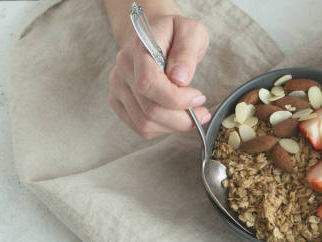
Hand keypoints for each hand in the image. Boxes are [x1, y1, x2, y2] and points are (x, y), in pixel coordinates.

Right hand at [108, 14, 209, 138]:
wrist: (156, 35)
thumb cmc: (176, 34)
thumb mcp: (191, 32)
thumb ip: (187, 51)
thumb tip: (180, 78)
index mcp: (138, 48)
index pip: (149, 83)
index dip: (176, 99)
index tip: (199, 98)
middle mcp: (122, 69)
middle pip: (149, 110)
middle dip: (182, 118)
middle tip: (202, 112)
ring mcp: (118, 87)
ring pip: (145, 124)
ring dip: (175, 126)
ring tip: (192, 115)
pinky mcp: (119, 102)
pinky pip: (141, 128)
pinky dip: (164, 129)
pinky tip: (176, 117)